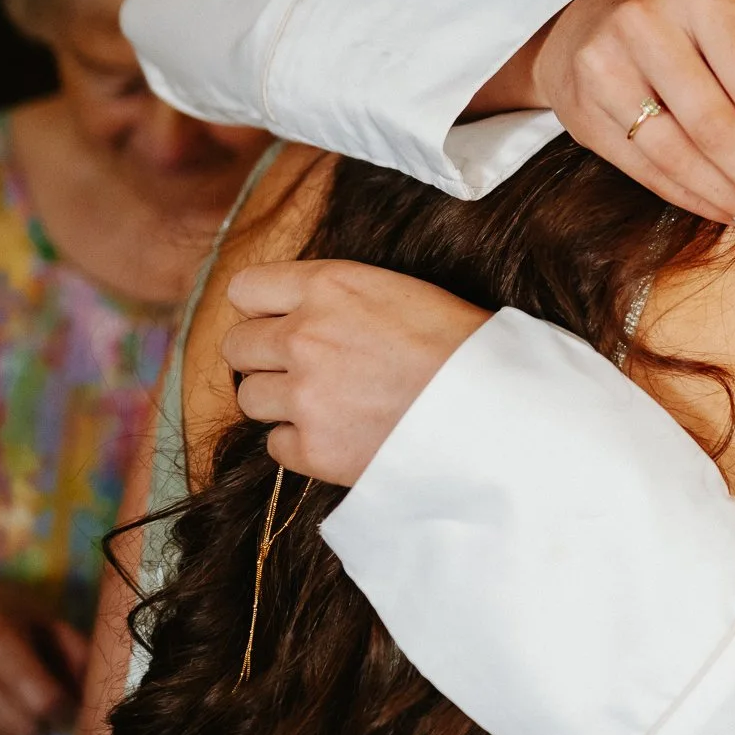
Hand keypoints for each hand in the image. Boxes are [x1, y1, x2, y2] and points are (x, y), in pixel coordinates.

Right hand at [0, 570, 85, 734]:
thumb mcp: (44, 620)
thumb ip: (78, 655)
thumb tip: (97, 697)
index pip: (46, 700)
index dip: (68, 708)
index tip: (70, 701)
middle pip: (26, 729)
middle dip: (45, 722)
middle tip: (43, 702)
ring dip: (22, 734)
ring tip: (15, 703)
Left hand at [222, 259, 492, 486]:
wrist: (498, 412)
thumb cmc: (467, 347)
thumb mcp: (403, 292)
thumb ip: (341, 298)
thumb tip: (303, 311)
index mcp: (331, 285)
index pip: (245, 288)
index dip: (260, 308)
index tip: (279, 322)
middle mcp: (305, 335)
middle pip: (236, 346)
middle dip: (262, 358)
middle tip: (301, 369)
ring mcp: (305, 395)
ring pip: (248, 397)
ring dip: (278, 402)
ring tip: (324, 405)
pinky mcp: (313, 449)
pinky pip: (275, 446)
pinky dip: (301, 443)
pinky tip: (340, 435)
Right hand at [529, 0, 734, 235]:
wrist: (585, 23)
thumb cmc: (683, 33)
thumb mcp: (726, 32)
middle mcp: (647, 26)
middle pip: (719, 129)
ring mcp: (605, 68)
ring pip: (681, 157)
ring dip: (733, 200)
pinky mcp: (582, 112)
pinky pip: (649, 171)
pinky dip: (695, 200)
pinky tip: (729, 212)